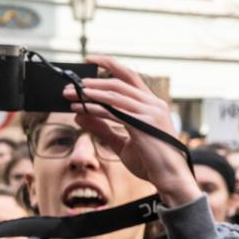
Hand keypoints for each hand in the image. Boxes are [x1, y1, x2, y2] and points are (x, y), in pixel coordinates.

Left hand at [64, 56, 199, 206]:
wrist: (169, 179)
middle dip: (91, 83)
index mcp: (153, 104)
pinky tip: (81, 110)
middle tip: (69, 87)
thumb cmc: (151, 162)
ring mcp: (151, 113)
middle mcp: (154, 104)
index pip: (130, 76)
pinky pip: (115, 112)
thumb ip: (103, 127)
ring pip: (115, 95)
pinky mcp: (144, 124)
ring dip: (89, 94)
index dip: (110, 65)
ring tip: (70, 96)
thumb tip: (79, 115)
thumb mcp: (122, 143)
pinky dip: (95, 109)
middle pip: (118, 84)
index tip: (90, 60)